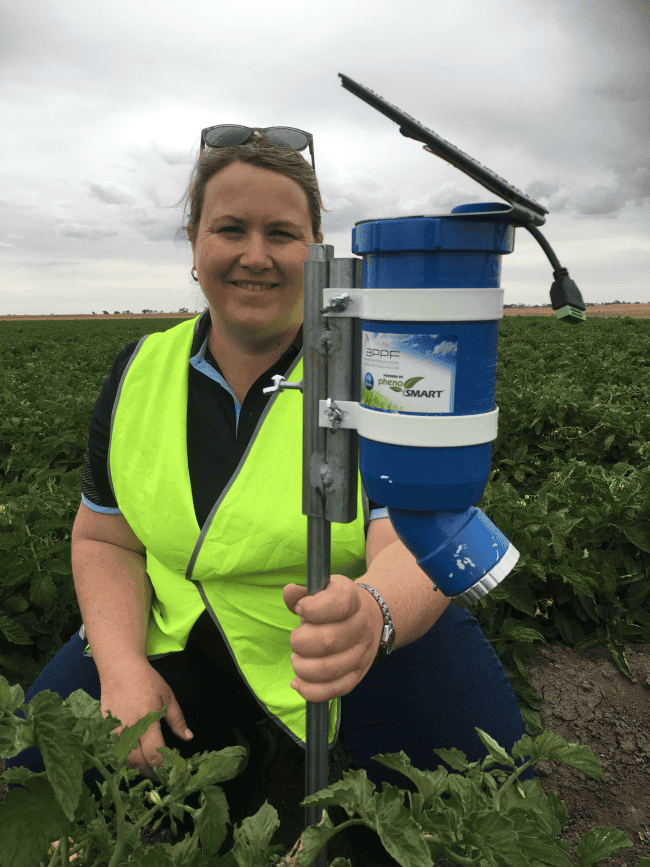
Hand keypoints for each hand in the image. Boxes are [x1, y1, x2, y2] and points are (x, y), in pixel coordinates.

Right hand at [100, 657, 193, 779]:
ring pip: (123, 761)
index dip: (163, 766)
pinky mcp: (104, 730)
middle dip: (150, 771)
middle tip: (160, 774)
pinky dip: (120, 762)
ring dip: (135, 768)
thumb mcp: (168, 697)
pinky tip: (130, 761)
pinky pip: (110, 754)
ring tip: (146, 768)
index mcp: (147, 721)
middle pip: (138, 762)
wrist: (120, 669)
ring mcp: (114, 731)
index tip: (170, 771)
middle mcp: (129, 729)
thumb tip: (188, 738)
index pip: (155, 753)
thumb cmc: (147, 681)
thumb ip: (177, 720)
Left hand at [283, 574, 383, 701]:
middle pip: (329, 641)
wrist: (369, 617)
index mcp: (353, 601)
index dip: (313, 608)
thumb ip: (302, 593)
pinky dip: (311, 691)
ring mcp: (362, 654)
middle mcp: (362, 627)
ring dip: (303, 668)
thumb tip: (289, 592)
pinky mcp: (357, 676)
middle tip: (295, 638)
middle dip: (301, 642)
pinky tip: (297, 682)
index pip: (338, 604)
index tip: (300, 608)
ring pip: (330, 670)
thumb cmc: (337, 604)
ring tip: (296, 658)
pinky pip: (334, 690)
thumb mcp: (323, 590)